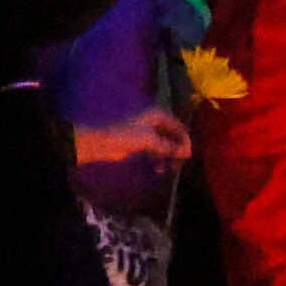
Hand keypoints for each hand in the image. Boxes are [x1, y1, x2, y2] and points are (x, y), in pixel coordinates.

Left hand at [69, 104, 190, 176]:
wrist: (98, 142)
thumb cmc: (124, 135)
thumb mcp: (149, 140)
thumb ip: (168, 146)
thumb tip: (187, 152)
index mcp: (158, 115)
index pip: (179, 127)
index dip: (184, 141)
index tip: (186, 157)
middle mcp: (154, 121)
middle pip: (173, 136)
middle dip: (176, 150)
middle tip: (178, 166)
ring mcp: (147, 132)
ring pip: (164, 144)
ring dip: (168, 156)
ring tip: (168, 170)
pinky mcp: (139, 143)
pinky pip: (155, 150)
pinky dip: (158, 159)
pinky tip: (158, 169)